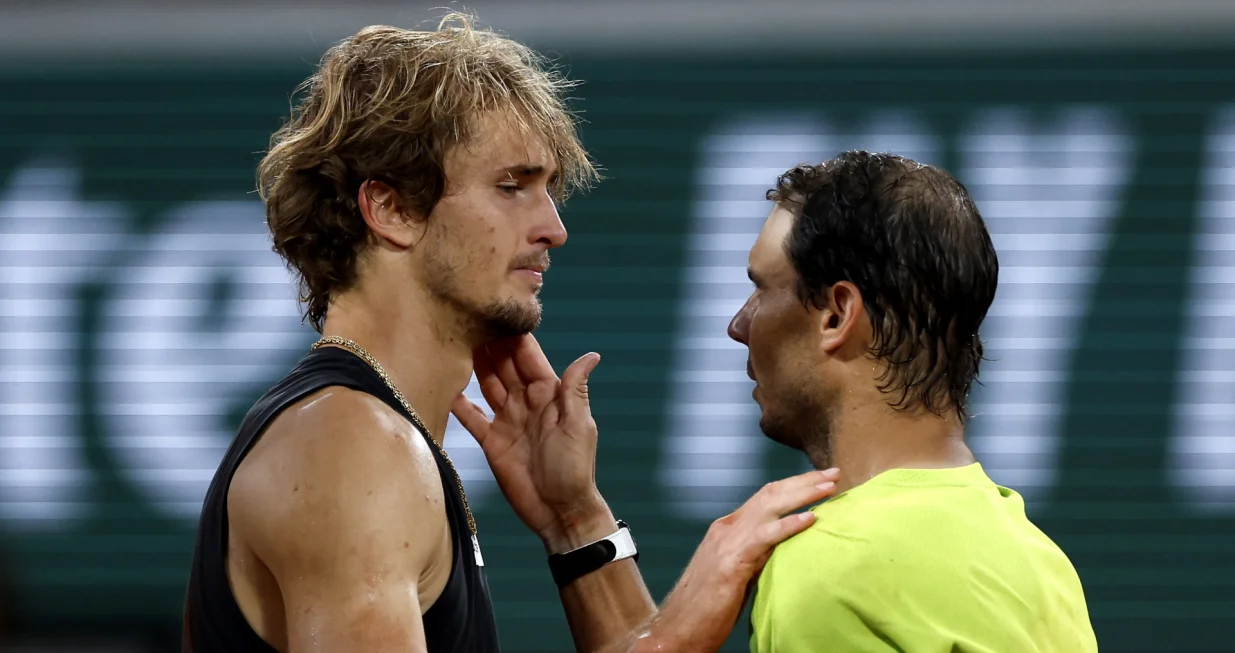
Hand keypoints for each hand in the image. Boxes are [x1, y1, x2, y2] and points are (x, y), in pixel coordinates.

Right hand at [452, 334, 608, 550]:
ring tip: (451, 342)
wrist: (559, 511)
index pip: (528, 357)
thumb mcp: (578, 426)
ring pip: (487, 384)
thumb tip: (592, 355)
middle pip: (504, 365)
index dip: (513, 335)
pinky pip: (471, 416)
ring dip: (472, 365)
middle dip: (488, 342)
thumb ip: (576, 390)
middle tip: (465, 318)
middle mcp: (526, 402)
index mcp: (550, 394)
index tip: (496, 310)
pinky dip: (458, 401)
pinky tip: (442, 384)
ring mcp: (508, 420)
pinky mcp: (492, 441)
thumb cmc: (575, 470)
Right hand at [633, 468, 840, 652]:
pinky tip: (810, 518)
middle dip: (804, 481)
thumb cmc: (706, 608)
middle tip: (834, 473)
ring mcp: (727, 543)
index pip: (765, 497)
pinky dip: (789, 525)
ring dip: (803, 493)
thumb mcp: (736, 572)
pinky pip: (765, 537)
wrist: (676, 629)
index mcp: (726, 529)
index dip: (795, 485)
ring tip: (830, 486)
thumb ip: (756, 554)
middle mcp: (726, 528)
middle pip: (770, 493)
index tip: (821, 480)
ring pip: (770, 506)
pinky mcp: (731, 563)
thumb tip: (784, 547)